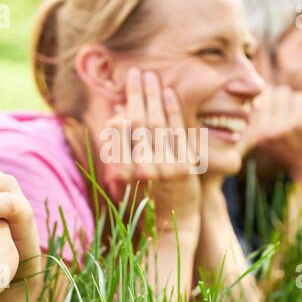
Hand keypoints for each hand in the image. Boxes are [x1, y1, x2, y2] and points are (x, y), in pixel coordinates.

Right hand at [104, 68, 201, 227]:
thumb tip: (116, 118)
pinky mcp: (184, 168)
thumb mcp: (124, 180)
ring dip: (154, 96)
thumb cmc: (144, 204)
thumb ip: (119, 151)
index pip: (120, 132)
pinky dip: (173, 111)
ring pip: (157, 123)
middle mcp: (142, 168)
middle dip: (136, 94)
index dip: (121, 107)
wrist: (169, 229)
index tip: (121, 90)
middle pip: (138, 122)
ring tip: (151, 76)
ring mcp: (164, 168)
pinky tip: (169, 93)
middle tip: (135, 72)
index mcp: (123, 171)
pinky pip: (178, 133)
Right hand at [245, 85, 301, 185]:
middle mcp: (262, 131)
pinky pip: (299, 97)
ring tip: (296, 121)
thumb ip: (260, 112)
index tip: (278, 118)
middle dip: (280, 100)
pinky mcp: (298, 122)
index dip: (268, 101)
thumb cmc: (291, 147)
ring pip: (284, 92)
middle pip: (269, 91)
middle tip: (288, 120)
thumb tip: (260, 86)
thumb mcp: (268, 133)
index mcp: (251, 134)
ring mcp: (279, 127)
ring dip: (292, 102)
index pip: (254, 97)